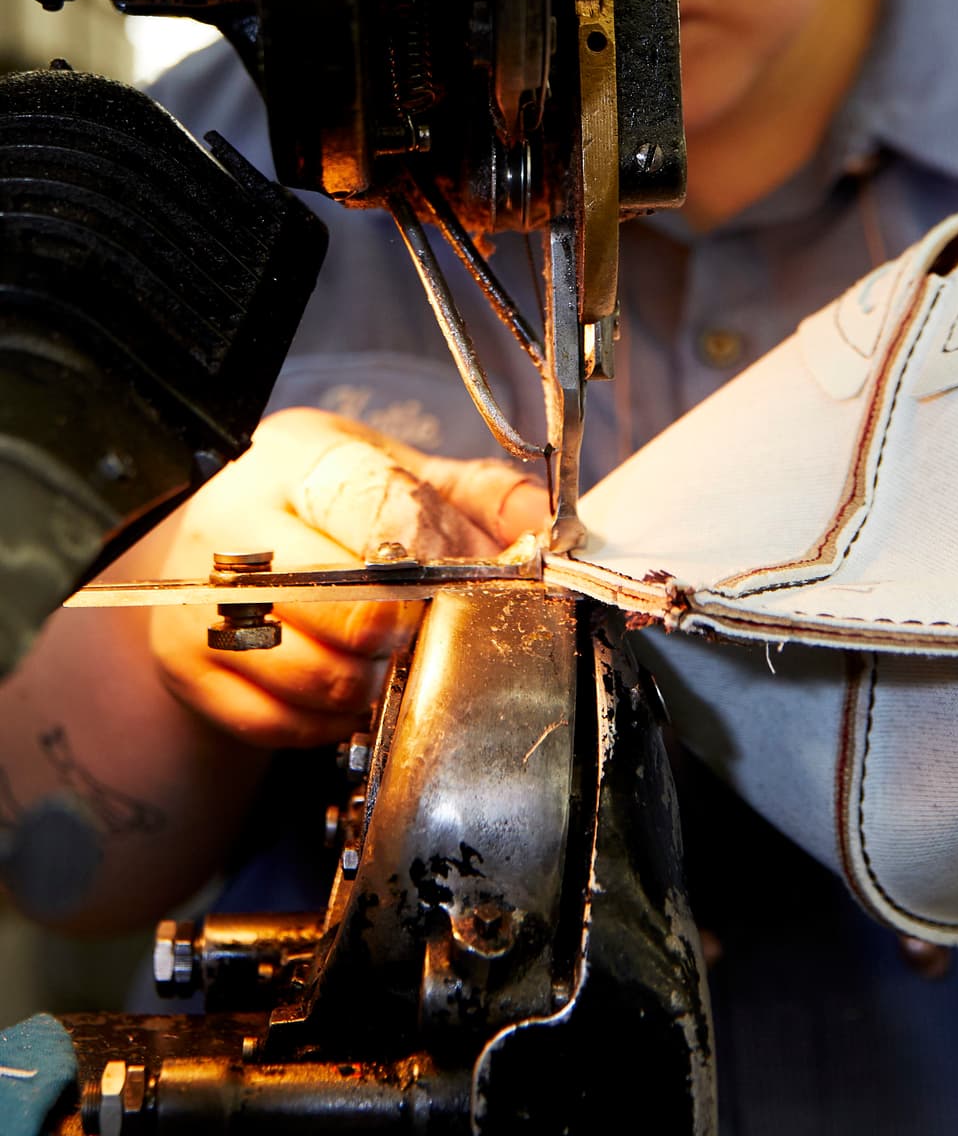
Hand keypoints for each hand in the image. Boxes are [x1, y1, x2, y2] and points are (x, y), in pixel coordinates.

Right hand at [150, 407, 549, 749]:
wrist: (224, 548)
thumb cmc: (328, 510)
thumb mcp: (400, 474)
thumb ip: (480, 497)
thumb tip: (546, 530)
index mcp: (297, 458)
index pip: (378, 507)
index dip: (440, 553)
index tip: (472, 577)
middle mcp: (233, 524)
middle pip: (343, 599)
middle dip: (405, 627)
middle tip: (422, 627)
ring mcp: (200, 602)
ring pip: (313, 673)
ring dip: (371, 682)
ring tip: (384, 658)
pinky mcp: (186, 668)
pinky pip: (279, 723)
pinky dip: (327, 721)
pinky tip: (341, 687)